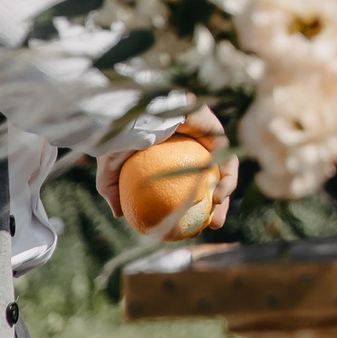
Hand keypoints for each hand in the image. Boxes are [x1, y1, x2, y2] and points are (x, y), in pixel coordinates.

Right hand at [94, 106, 240, 230]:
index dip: (190, 206)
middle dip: (215, 206)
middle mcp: (189, 144)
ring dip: (224, 196)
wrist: (129, 109)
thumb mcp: (110, 168)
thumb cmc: (117, 134)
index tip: (188, 228)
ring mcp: (203, 134)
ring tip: (215, 219)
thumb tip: (119, 214)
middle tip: (210, 227)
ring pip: (221, 170)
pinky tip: (218, 196)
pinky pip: (226, 156)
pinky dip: (226, 177)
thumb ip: (113, 190)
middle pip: (209, 178)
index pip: (185, 182)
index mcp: (168, 153)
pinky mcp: (215, 126)